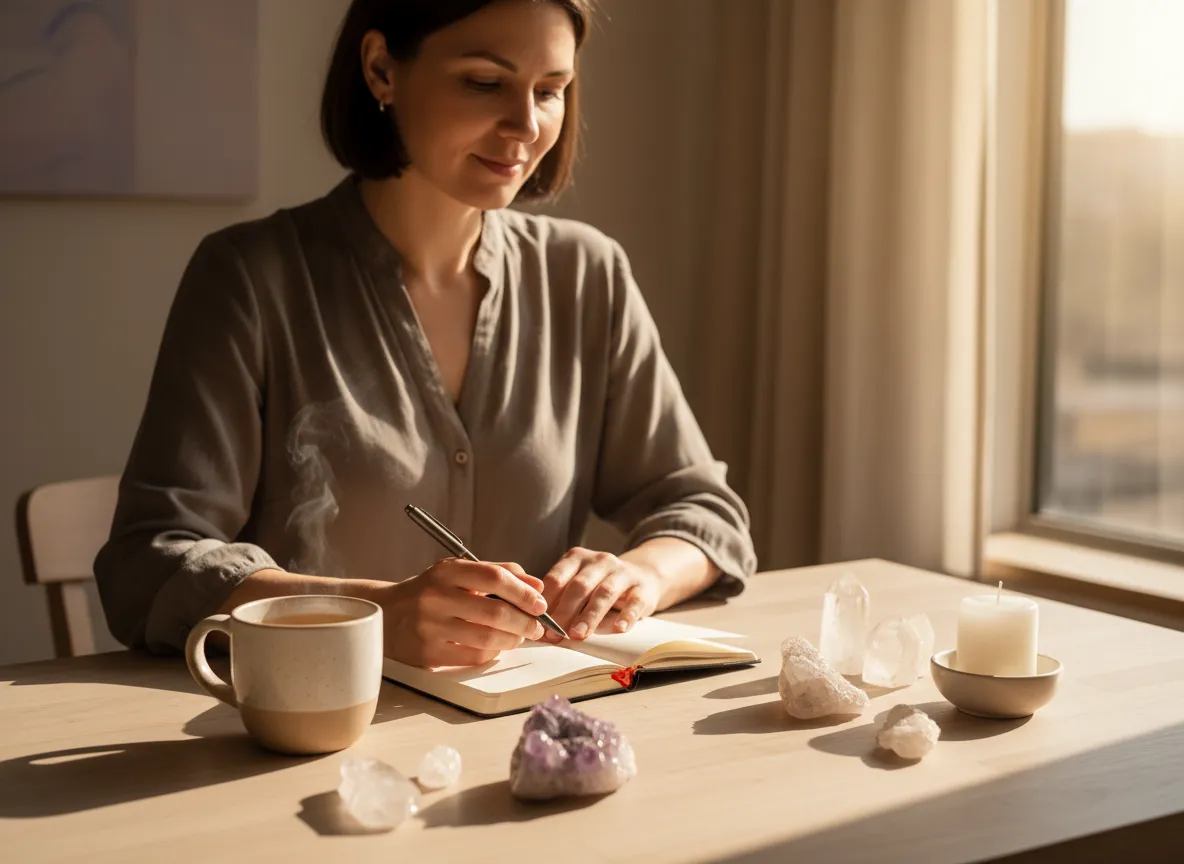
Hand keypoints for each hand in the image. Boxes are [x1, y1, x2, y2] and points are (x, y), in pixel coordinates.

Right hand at [378, 558, 547, 666]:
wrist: (386, 614)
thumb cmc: (430, 591)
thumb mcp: (457, 573)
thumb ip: (498, 572)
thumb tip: (536, 586)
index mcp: (446, 571)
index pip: (495, 577)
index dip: (523, 592)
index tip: (539, 603)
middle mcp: (436, 597)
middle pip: (495, 611)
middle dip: (525, 621)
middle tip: (536, 626)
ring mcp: (430, 627)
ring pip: (487, 637)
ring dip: (513, 639)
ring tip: (520, 637)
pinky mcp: (427, 654)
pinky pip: (472, 656)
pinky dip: (493, 652)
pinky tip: (496, 646)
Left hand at [541, 547, 660, 640]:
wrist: (643, 576)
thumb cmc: (601, 586)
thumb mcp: (579, 586)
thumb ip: (561, 601)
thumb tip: (538, 627)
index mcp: (577, 558)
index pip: (557, 577)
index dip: (546, 601)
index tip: (538, 623)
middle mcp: (600, 561)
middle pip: (579, 586)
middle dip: (565, 611)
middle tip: (554, 633)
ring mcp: (622, 573)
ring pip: (604, 593)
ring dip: (589, 616)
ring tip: (578, 635)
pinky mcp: (642, 588)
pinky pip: (634, 602)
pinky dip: (626, 616)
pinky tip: (619, 629)